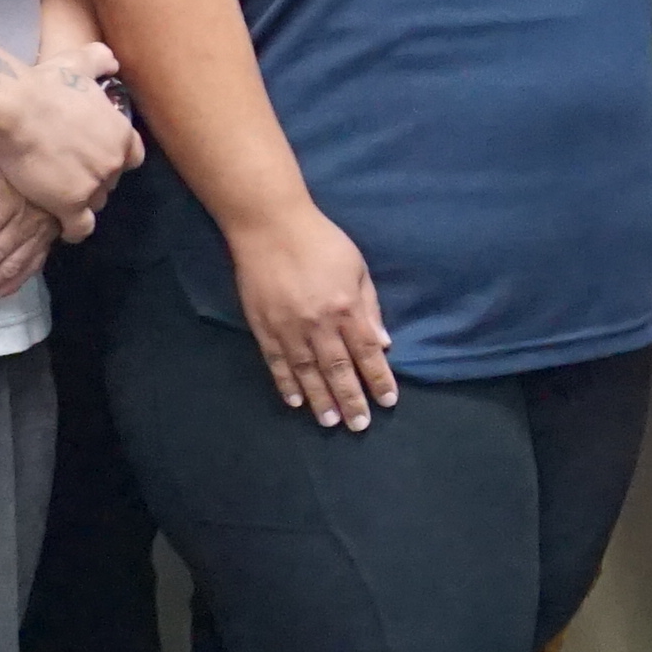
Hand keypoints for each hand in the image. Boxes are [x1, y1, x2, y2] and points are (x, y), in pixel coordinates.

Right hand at [0, 54, 139, 222]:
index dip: (115, 157)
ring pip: (96, 202)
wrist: (15, 109)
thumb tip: (113, 61)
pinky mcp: (71, 205)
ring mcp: (94, 185)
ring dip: (83, 199)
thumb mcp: (78, 62)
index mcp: (121, 133)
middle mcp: (114, 162)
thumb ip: (100, 60)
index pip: (132, 156)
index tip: (97, 156)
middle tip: (71, 173)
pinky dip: (74, 230)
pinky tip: (64, 227)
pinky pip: (80, 228)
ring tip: (61, 195)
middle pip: (111, 180)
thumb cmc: (44, 84)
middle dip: (95, 177)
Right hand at [236, 207, 401, 431]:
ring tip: (331, 422)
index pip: (367, 353)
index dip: (379, 379)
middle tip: (360, 426)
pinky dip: (286, 384)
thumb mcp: (357, 267)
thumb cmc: (321, 241)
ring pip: (308, 373)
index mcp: (346, 308)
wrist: (270, 226)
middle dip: (352, 399)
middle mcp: (320, 324)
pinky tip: (296, 402)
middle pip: (339, 370)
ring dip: (321, 400)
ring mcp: (289, 328)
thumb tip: (383, 344)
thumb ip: (370, 307)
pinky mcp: (264, 327)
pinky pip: (277, 363)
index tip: (388, 402)